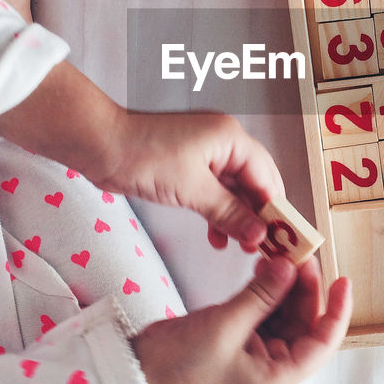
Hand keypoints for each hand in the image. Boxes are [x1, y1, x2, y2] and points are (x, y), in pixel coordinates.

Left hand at [102, 109, 283, 251]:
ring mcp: (205, 154)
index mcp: (230, 138)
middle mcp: (222, 142)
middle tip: (263, 245)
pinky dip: (219, 213)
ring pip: (235, 190)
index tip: (282, 236)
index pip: (267, 176)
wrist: (101, 145)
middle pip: (255, 183)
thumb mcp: (192, 189)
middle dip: (259, 215)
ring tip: (240, 244)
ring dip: (238, 218)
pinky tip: (217, 235)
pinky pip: (215, 192)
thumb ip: (228, 212)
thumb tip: (257, 231)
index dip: (276, 209)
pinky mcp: (189, 166)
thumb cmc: (141, 153)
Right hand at [131, 256, 352, 383]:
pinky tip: (265, 266)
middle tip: (301, 254)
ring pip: (285, 315)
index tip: (343, 281)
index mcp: (275, 378)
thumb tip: (290, 266)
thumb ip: (261, 296)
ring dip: (286, 285)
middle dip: (306, 289)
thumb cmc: (180, 363)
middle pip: (305, 325)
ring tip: (282, 254)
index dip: (336, 311)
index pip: (322, 344)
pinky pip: (264, 312)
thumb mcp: (224, 326)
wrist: (139, 374)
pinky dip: (267, 290)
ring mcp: (256, 354)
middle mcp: (272, 368)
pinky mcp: (240, 339)